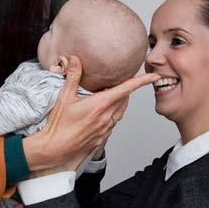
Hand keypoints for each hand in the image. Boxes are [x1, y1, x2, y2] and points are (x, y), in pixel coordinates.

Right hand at [23, 56, 159, 170]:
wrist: (55, 148)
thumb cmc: (58, 125)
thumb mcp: (64, 97)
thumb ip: (73, 77)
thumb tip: (75, 59)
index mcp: (99, 105)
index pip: (125, 89)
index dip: (141, 82)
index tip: (153, 76)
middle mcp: (106, 117)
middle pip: (125, 100)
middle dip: (126, 90)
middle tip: (122, 81)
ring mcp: (105, 129)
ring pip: (120, 112)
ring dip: (119, 102)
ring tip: (111, 95)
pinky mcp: (102, 138)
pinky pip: (113, 122)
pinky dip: (112, 114)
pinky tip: (101, 112)